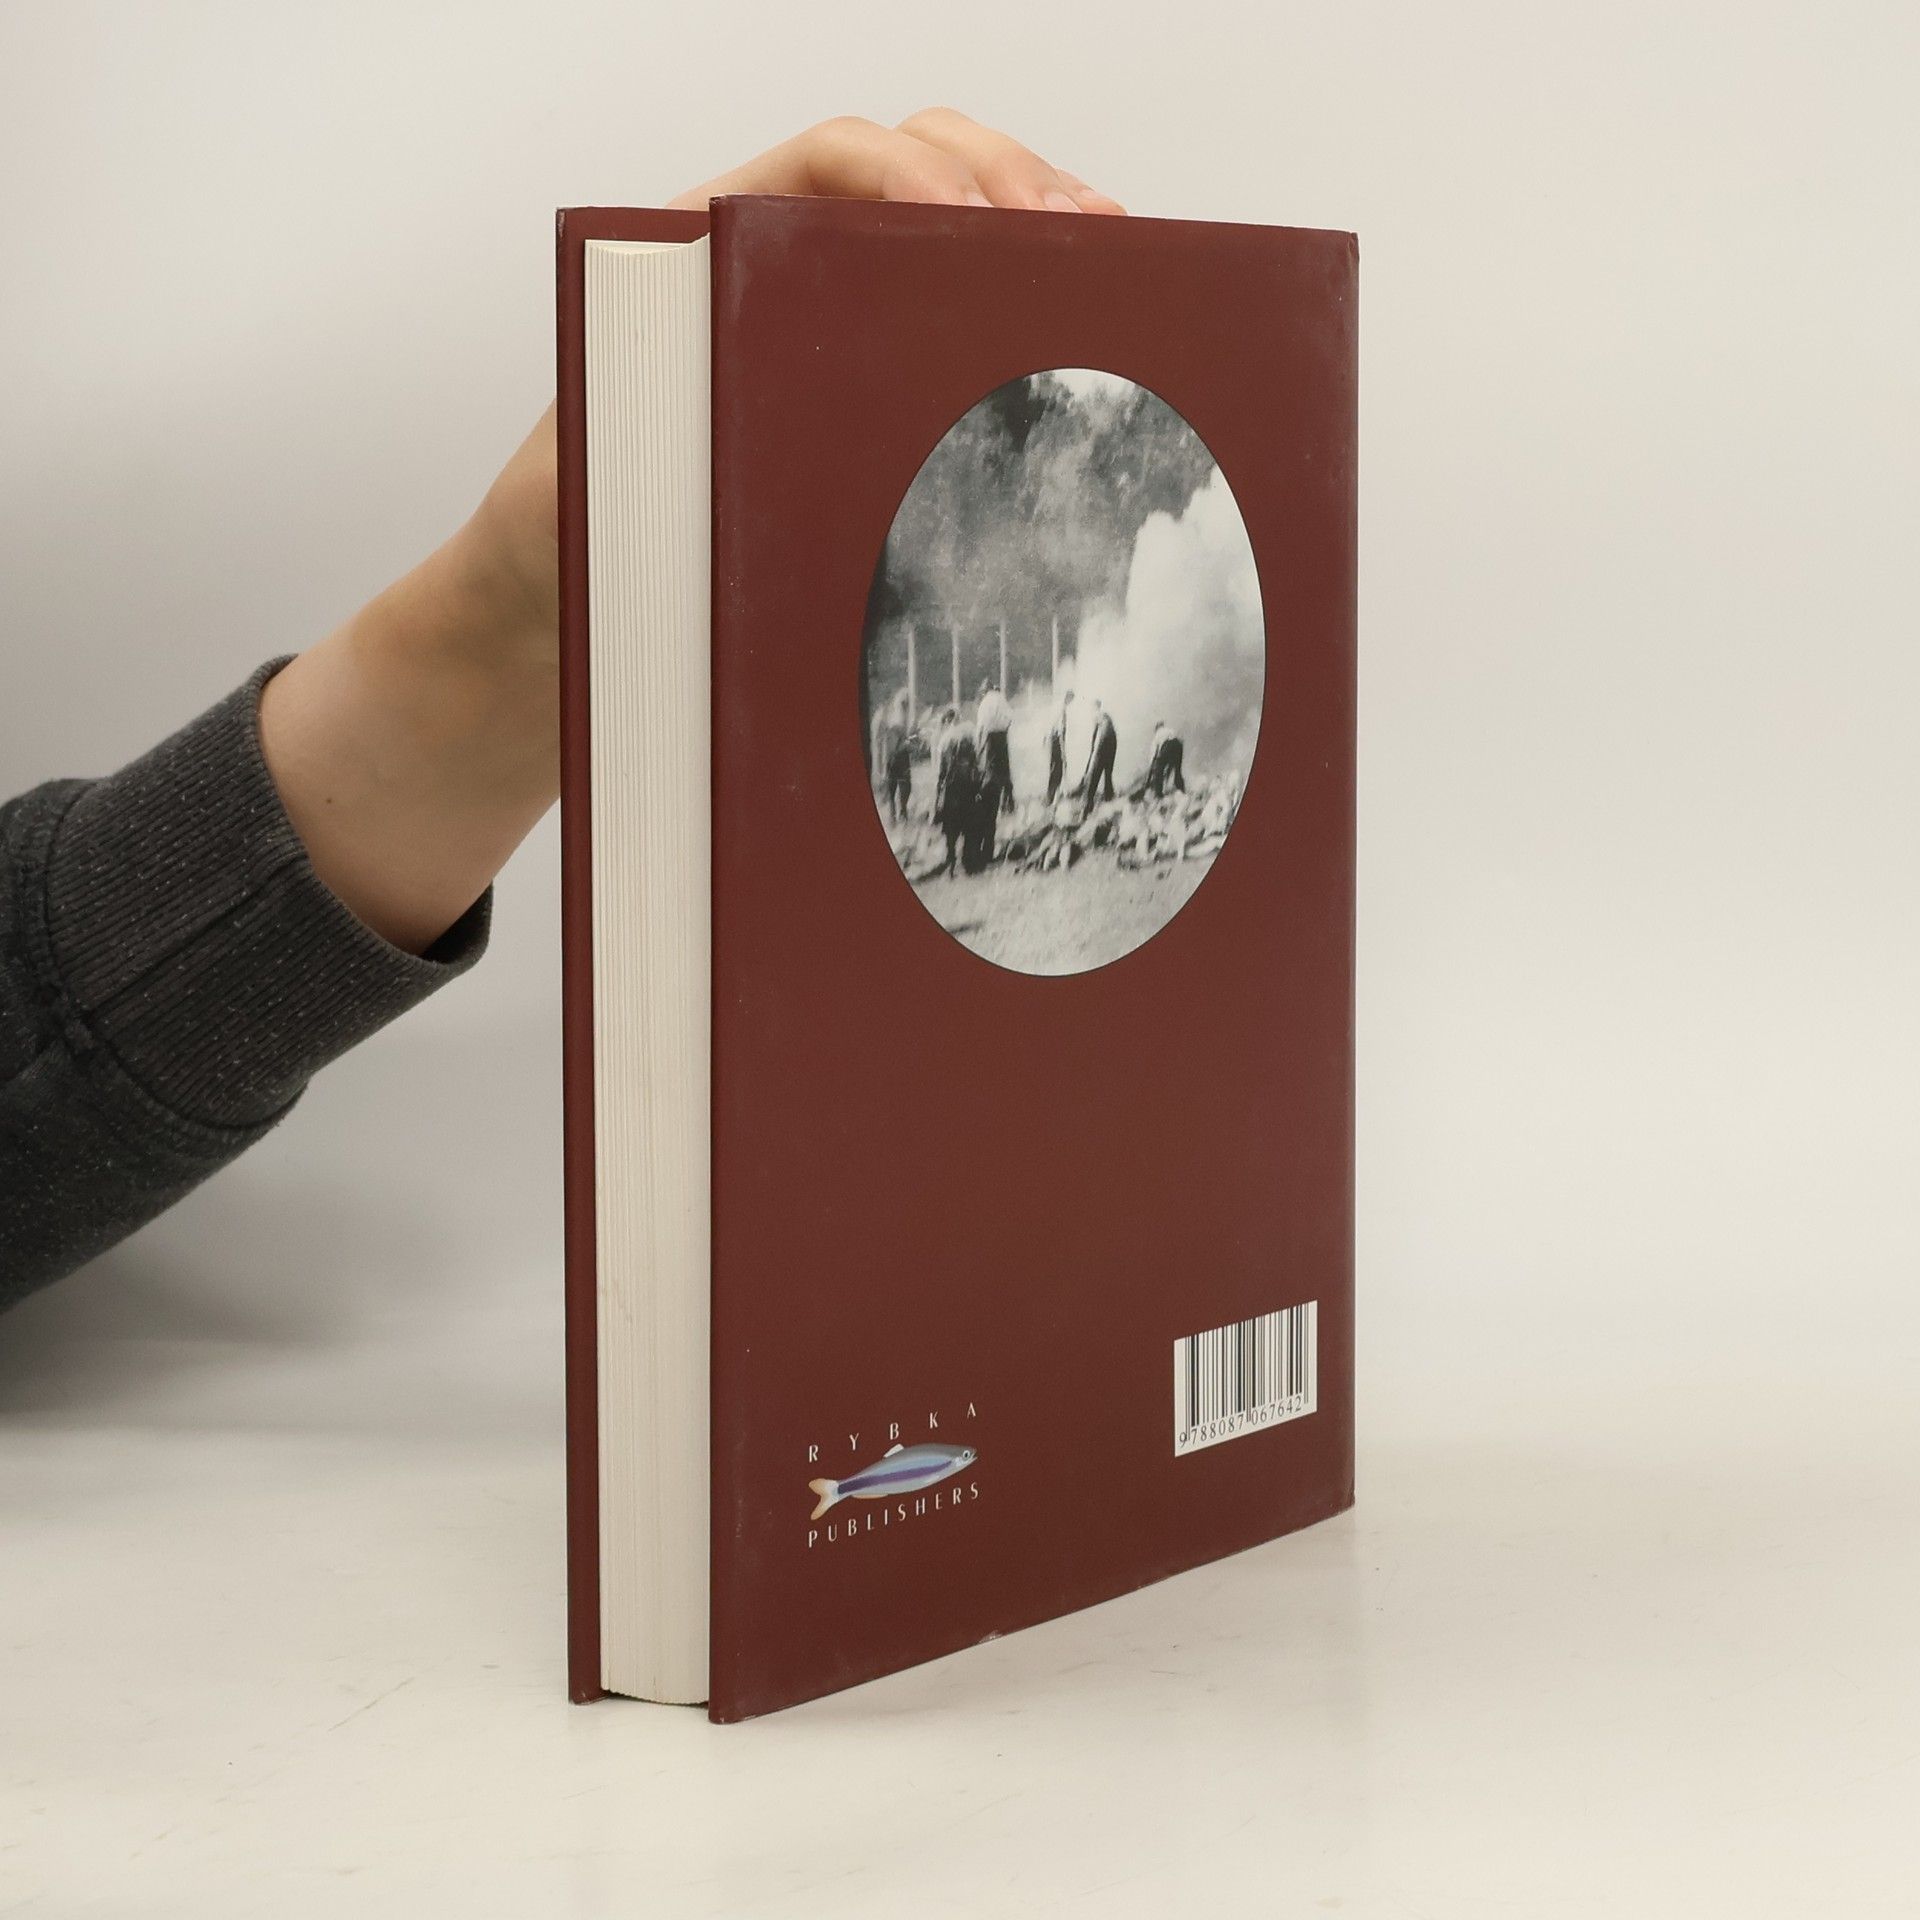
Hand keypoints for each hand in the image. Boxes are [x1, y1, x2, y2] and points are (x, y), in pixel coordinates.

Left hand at [261, 114, 1122, 953]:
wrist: (548, 610)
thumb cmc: (567, 543)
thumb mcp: (609, 480)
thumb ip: (679, 438)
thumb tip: (789, 424)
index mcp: (699, 259)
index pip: (825, 163)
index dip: (908, 171)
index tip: (967, 221)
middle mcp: (766, 277)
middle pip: (907, 172)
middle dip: (1004, 182)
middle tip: (1072, 237)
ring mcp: (818, 334)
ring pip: (942, 236)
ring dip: (1032, 230)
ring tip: (1101, 259)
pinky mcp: (854, 397)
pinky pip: (943, 325)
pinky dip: (1013, 309)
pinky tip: (1071, 336)